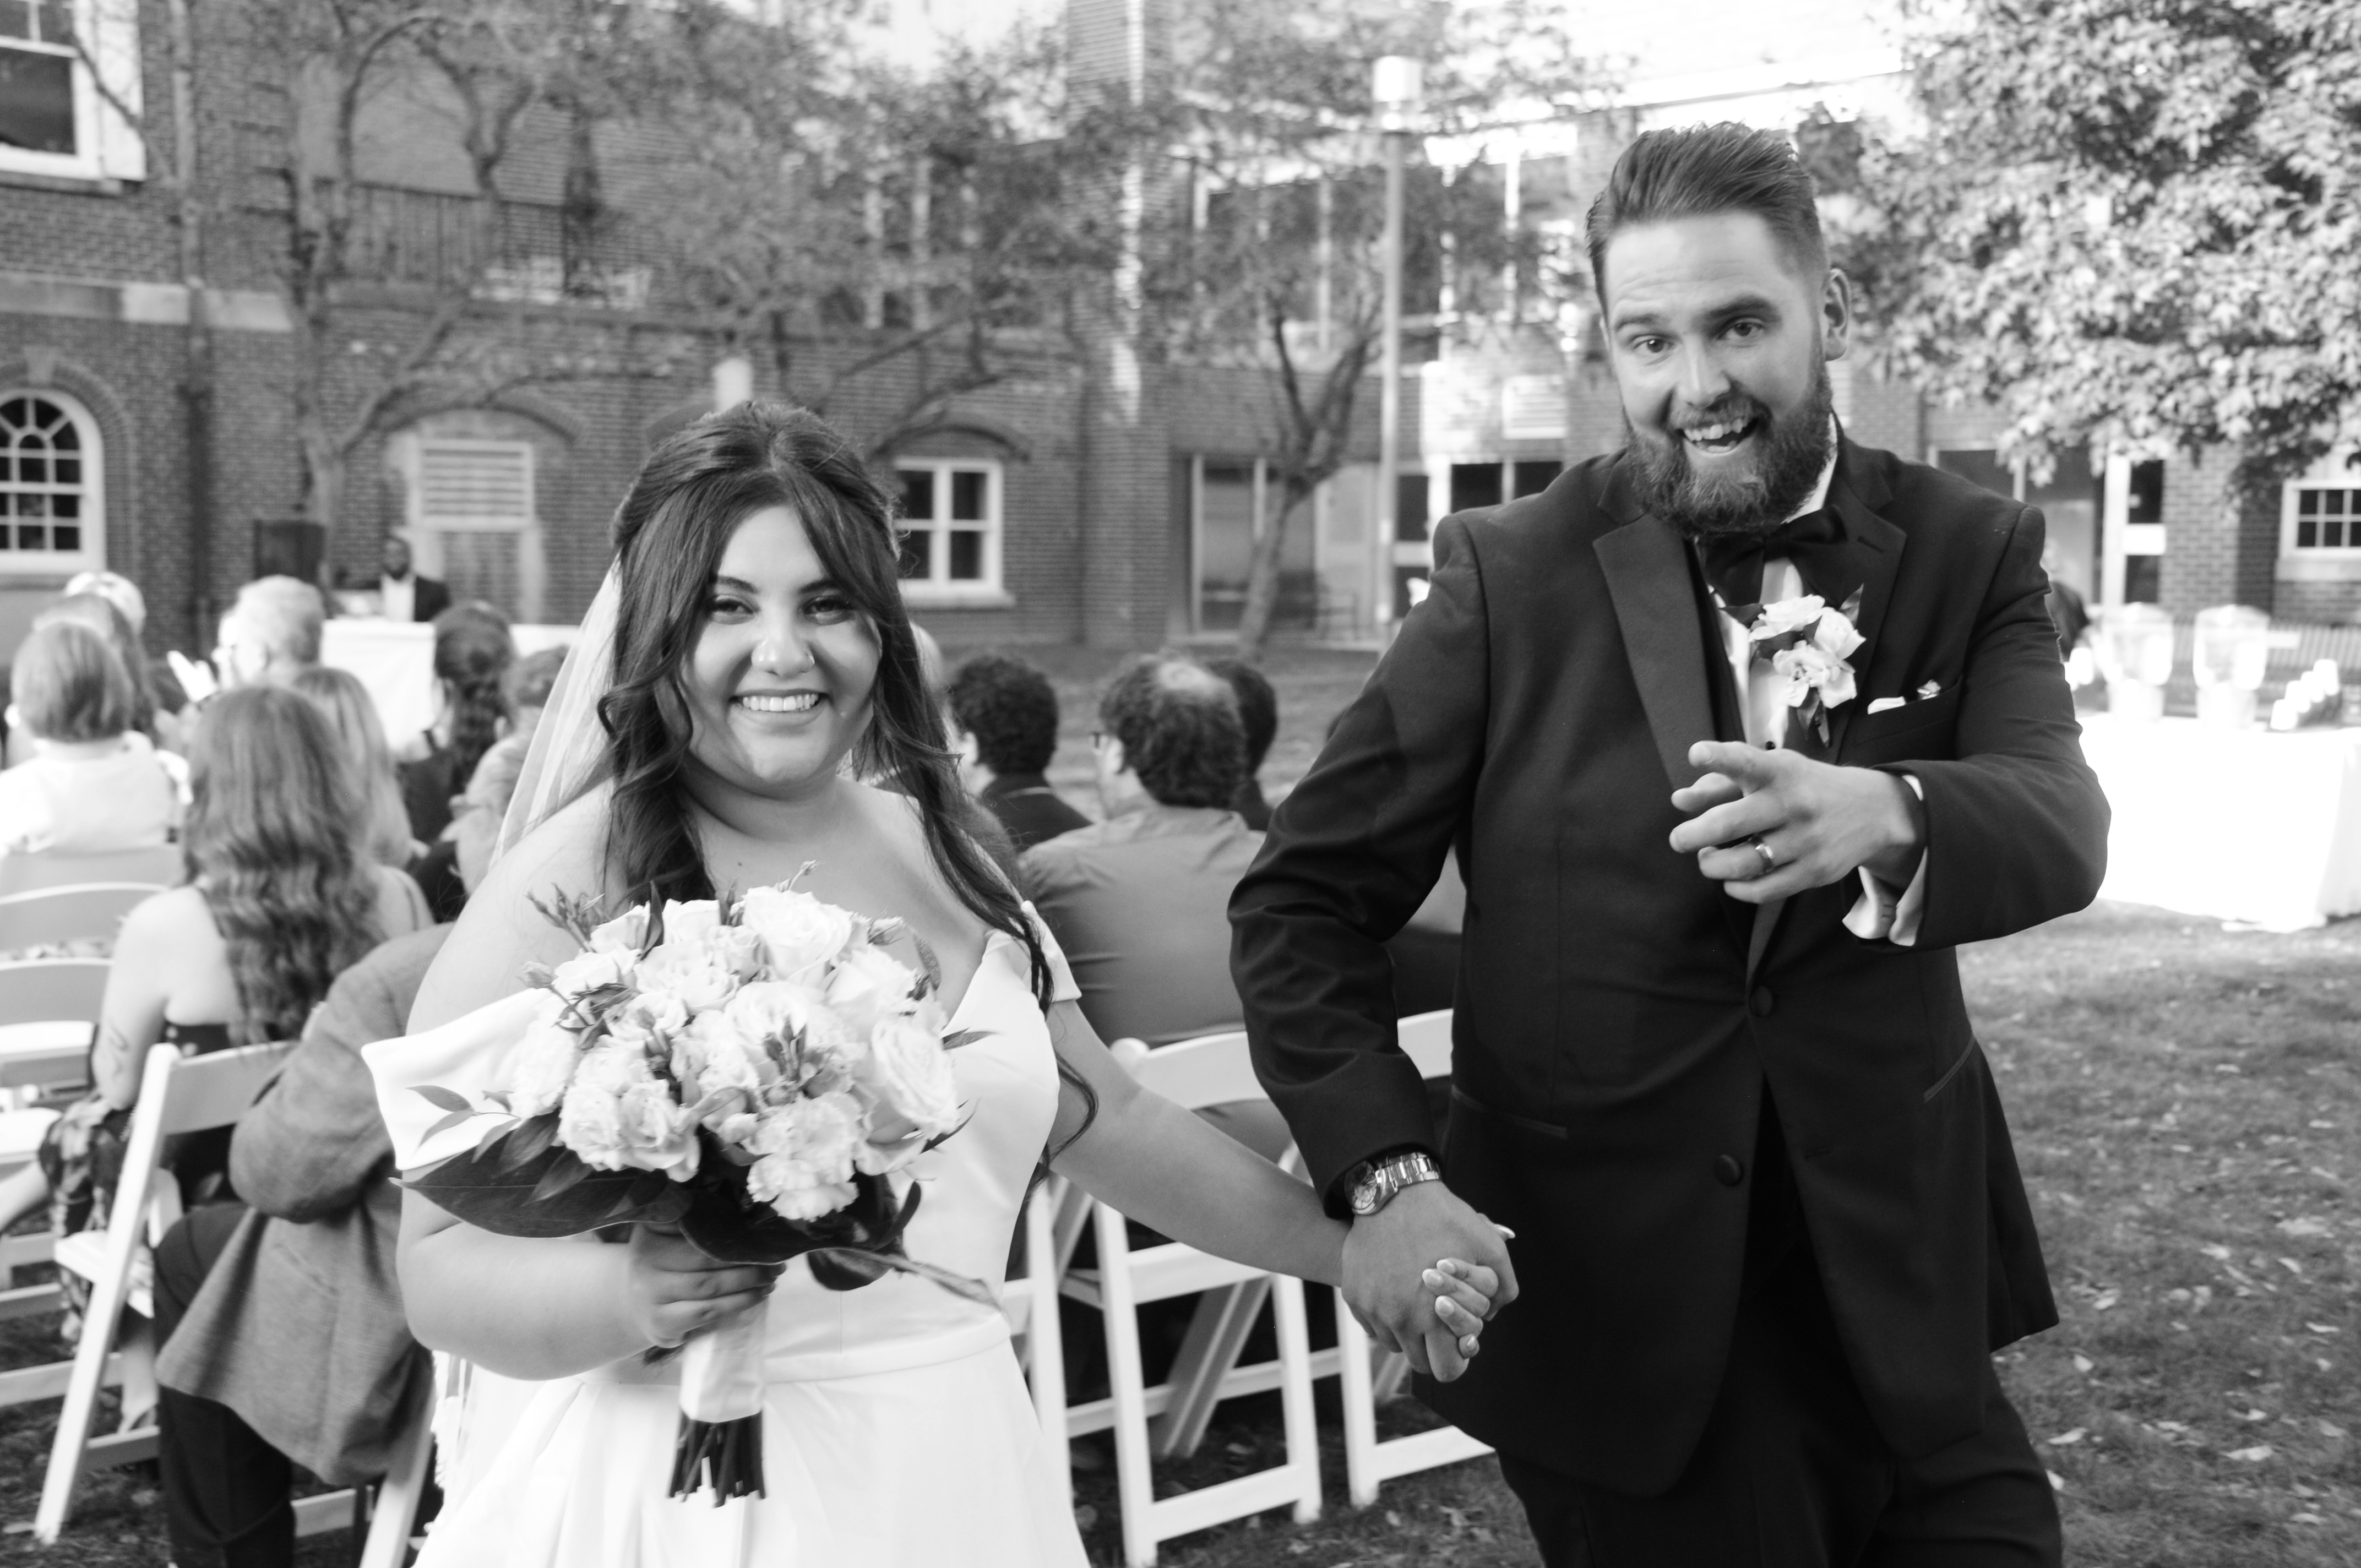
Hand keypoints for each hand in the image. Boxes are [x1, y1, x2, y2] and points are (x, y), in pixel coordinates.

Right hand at [625, 1223, 782, 1348]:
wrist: (633, 1301)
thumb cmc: (664, 1261)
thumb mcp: (670, 1234)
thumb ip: (698, 1221)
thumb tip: (749, 1212)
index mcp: (650, 1232)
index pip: (697, 1230)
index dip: (731, 1232)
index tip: (761, 1233)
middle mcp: (644, 1261)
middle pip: (706, 1259)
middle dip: (747, 1260)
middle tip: (776, 1260)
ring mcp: (649, 1295)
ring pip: (708, 1286)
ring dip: (748, 1282)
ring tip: (772, 1277)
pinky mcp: (660, 1323)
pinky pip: (707, 1312)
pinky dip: (737, 1304)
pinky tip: (757, 1296)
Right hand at [1341, 1181, 1517, 1382]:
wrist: (1393, 1191)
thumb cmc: (1444, 1218)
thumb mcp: (1488, 1246)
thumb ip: (1503, 1287)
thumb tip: (1493, 1315)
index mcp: (1433, 1316)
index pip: (1446, 1370)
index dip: (1457, 1359)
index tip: (1458, 1340)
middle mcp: (1398, 1320)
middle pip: (1419, 1362)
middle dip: (1433, 1347)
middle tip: (1440, 1320)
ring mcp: (1372, 1310)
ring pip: (1394, 1343)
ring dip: (1408, 1331)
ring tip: (1418, 1299)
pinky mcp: (1354, 1297)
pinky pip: (1373, 1324)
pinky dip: (1386, 1315)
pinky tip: (1396, 1288)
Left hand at [1668, 741, 1921, 903]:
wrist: (1872, 811)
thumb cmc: (1803, 787)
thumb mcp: (1769, 772)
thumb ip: (1720, 782)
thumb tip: (1679, 801)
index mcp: (1780, 772)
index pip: (1747, 761)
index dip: (1719, 758)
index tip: (1696, 753)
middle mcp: (1793, 804)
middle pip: (1730, 824)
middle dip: (1692, 835)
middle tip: (1678, 839)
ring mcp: (1806, 840)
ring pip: (1741, 864)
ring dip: (1711, 865)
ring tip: (1707, 857)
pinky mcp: (1815, 872)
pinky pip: (1762, 890)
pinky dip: (1736, 888)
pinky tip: (1730, 879)